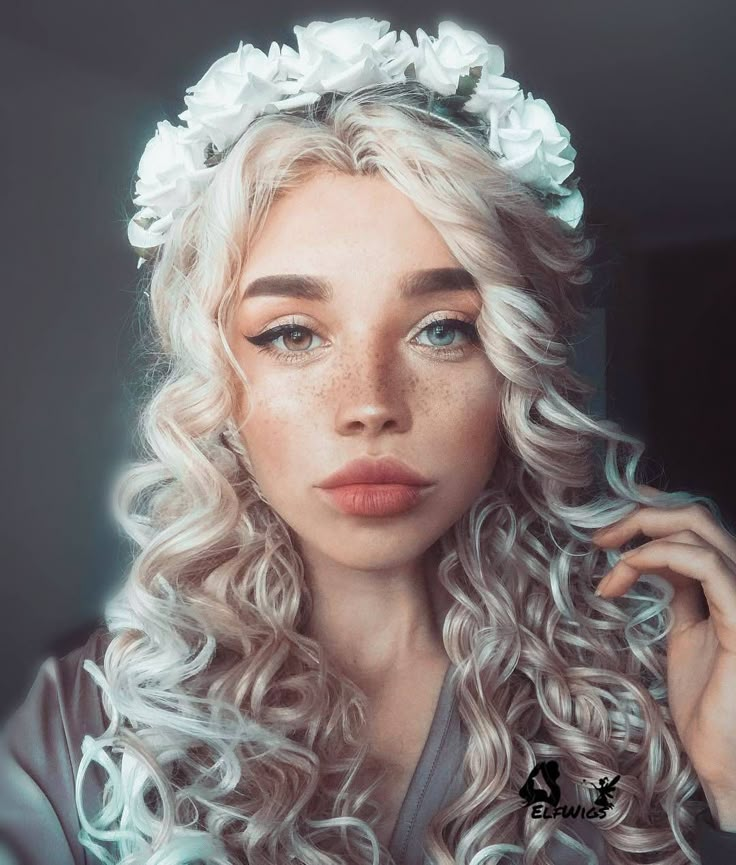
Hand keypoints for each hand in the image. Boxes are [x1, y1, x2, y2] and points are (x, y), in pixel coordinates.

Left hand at [592, 484, 735, 823]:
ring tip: (608, 565)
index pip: (698, 526)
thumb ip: (679, 593)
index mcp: (731, 585)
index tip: (611, 521)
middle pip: (697, 515)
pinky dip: (657, 556)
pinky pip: (705, 564)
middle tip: (600, 538)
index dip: (655, 510)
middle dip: (640, 515)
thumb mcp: (688, 633)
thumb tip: (648, 562)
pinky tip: (625, 573)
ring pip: (698, 529)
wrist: (724, 758)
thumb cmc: (708, 703)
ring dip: (640, 536)